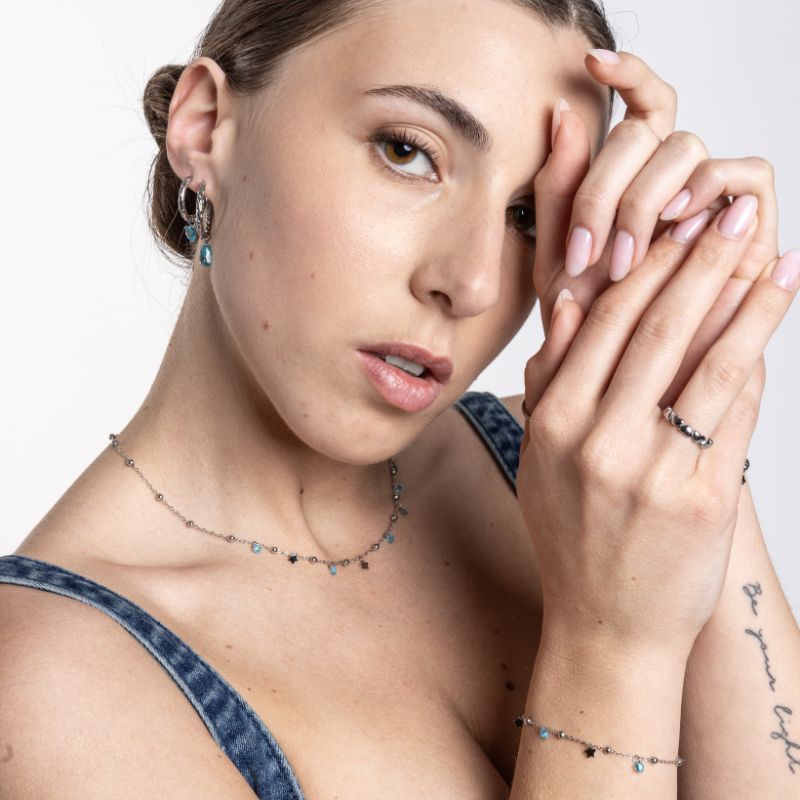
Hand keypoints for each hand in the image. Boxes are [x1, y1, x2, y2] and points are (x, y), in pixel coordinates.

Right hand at [516, 197, 799, 661]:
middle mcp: (597, 442)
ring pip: (707, 363)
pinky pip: (737, 415)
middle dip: (700, 262)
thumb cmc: (573, 536)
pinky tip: (772, 324)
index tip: (674, 225)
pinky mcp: (704, 500)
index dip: (644, 266)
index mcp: (552, 424)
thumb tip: (570, 301)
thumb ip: (553, 379)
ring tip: (774, 256)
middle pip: (656, 330)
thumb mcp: (541, 458)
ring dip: (747, 301)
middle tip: (732, 215)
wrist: (607, 624)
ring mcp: (651, 472)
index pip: (601, 323)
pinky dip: (758, 361)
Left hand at [532, 51, 779, 408]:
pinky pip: (746, 173)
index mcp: (627, 179)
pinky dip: (709, 191)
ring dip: (646, 197)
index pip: (640, 105)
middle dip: (606, 189)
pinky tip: (675, 227)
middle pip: (648, 132)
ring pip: (687, 148)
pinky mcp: (750, 220)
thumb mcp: (558, 262)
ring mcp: (710, 197)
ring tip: (621, 258)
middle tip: (584, 252)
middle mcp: (670, 180)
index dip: (628, 72)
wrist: (628, 384)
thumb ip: (557, 194)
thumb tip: (564, 111)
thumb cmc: (589, 327)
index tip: (591, 62)